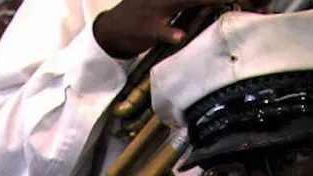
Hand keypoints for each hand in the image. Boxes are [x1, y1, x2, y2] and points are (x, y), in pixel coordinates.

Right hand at [93, 0, 220, 59]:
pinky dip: (169, 33)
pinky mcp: (148, 29)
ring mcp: (155, 10)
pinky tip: (179, 36)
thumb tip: (202, 5)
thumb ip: (180, 5)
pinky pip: (160, 31)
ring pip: (180, 2)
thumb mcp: (159, 4)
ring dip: (200, 0)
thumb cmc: (139, 15)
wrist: (110, 29)